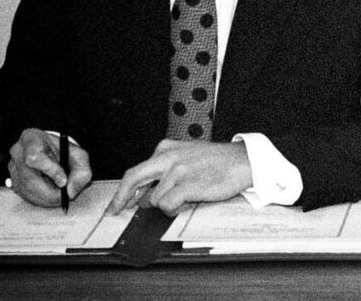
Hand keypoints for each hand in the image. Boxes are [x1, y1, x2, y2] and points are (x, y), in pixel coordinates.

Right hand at [7, 128, 91, 206]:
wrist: (54, 153)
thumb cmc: (66, 153)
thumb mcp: (80, 157)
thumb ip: (81, 172)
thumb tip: (70, 192)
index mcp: (31, 138)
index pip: (34, 157)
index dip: (50, 171)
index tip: (64, 181)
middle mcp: (17, 152)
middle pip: (29, 178)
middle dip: (50, 191)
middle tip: (65, 196)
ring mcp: (12, 167)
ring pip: (27, 190)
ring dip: (47, 197)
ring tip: (61, 193)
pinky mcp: (12, 181)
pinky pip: (25, 196)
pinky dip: (42, 200)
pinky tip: (52, 194)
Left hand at [108, 139, 252, 215]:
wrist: (245, 160)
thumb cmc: (218, 161)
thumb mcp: (187, 156)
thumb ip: (166, 170)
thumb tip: (145, 194)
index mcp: (166, 149)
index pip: (136, 170)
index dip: (124, 190)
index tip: (117, 202)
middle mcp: (169, 157)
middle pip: (133, 178)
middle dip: (121, 198)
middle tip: (115, 211)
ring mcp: (178, 171)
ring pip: (154, 199)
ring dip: (165, 206)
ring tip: (184, 199)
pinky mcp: (188, 184)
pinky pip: (167, 205)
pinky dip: (173, 209)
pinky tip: (185, 204)